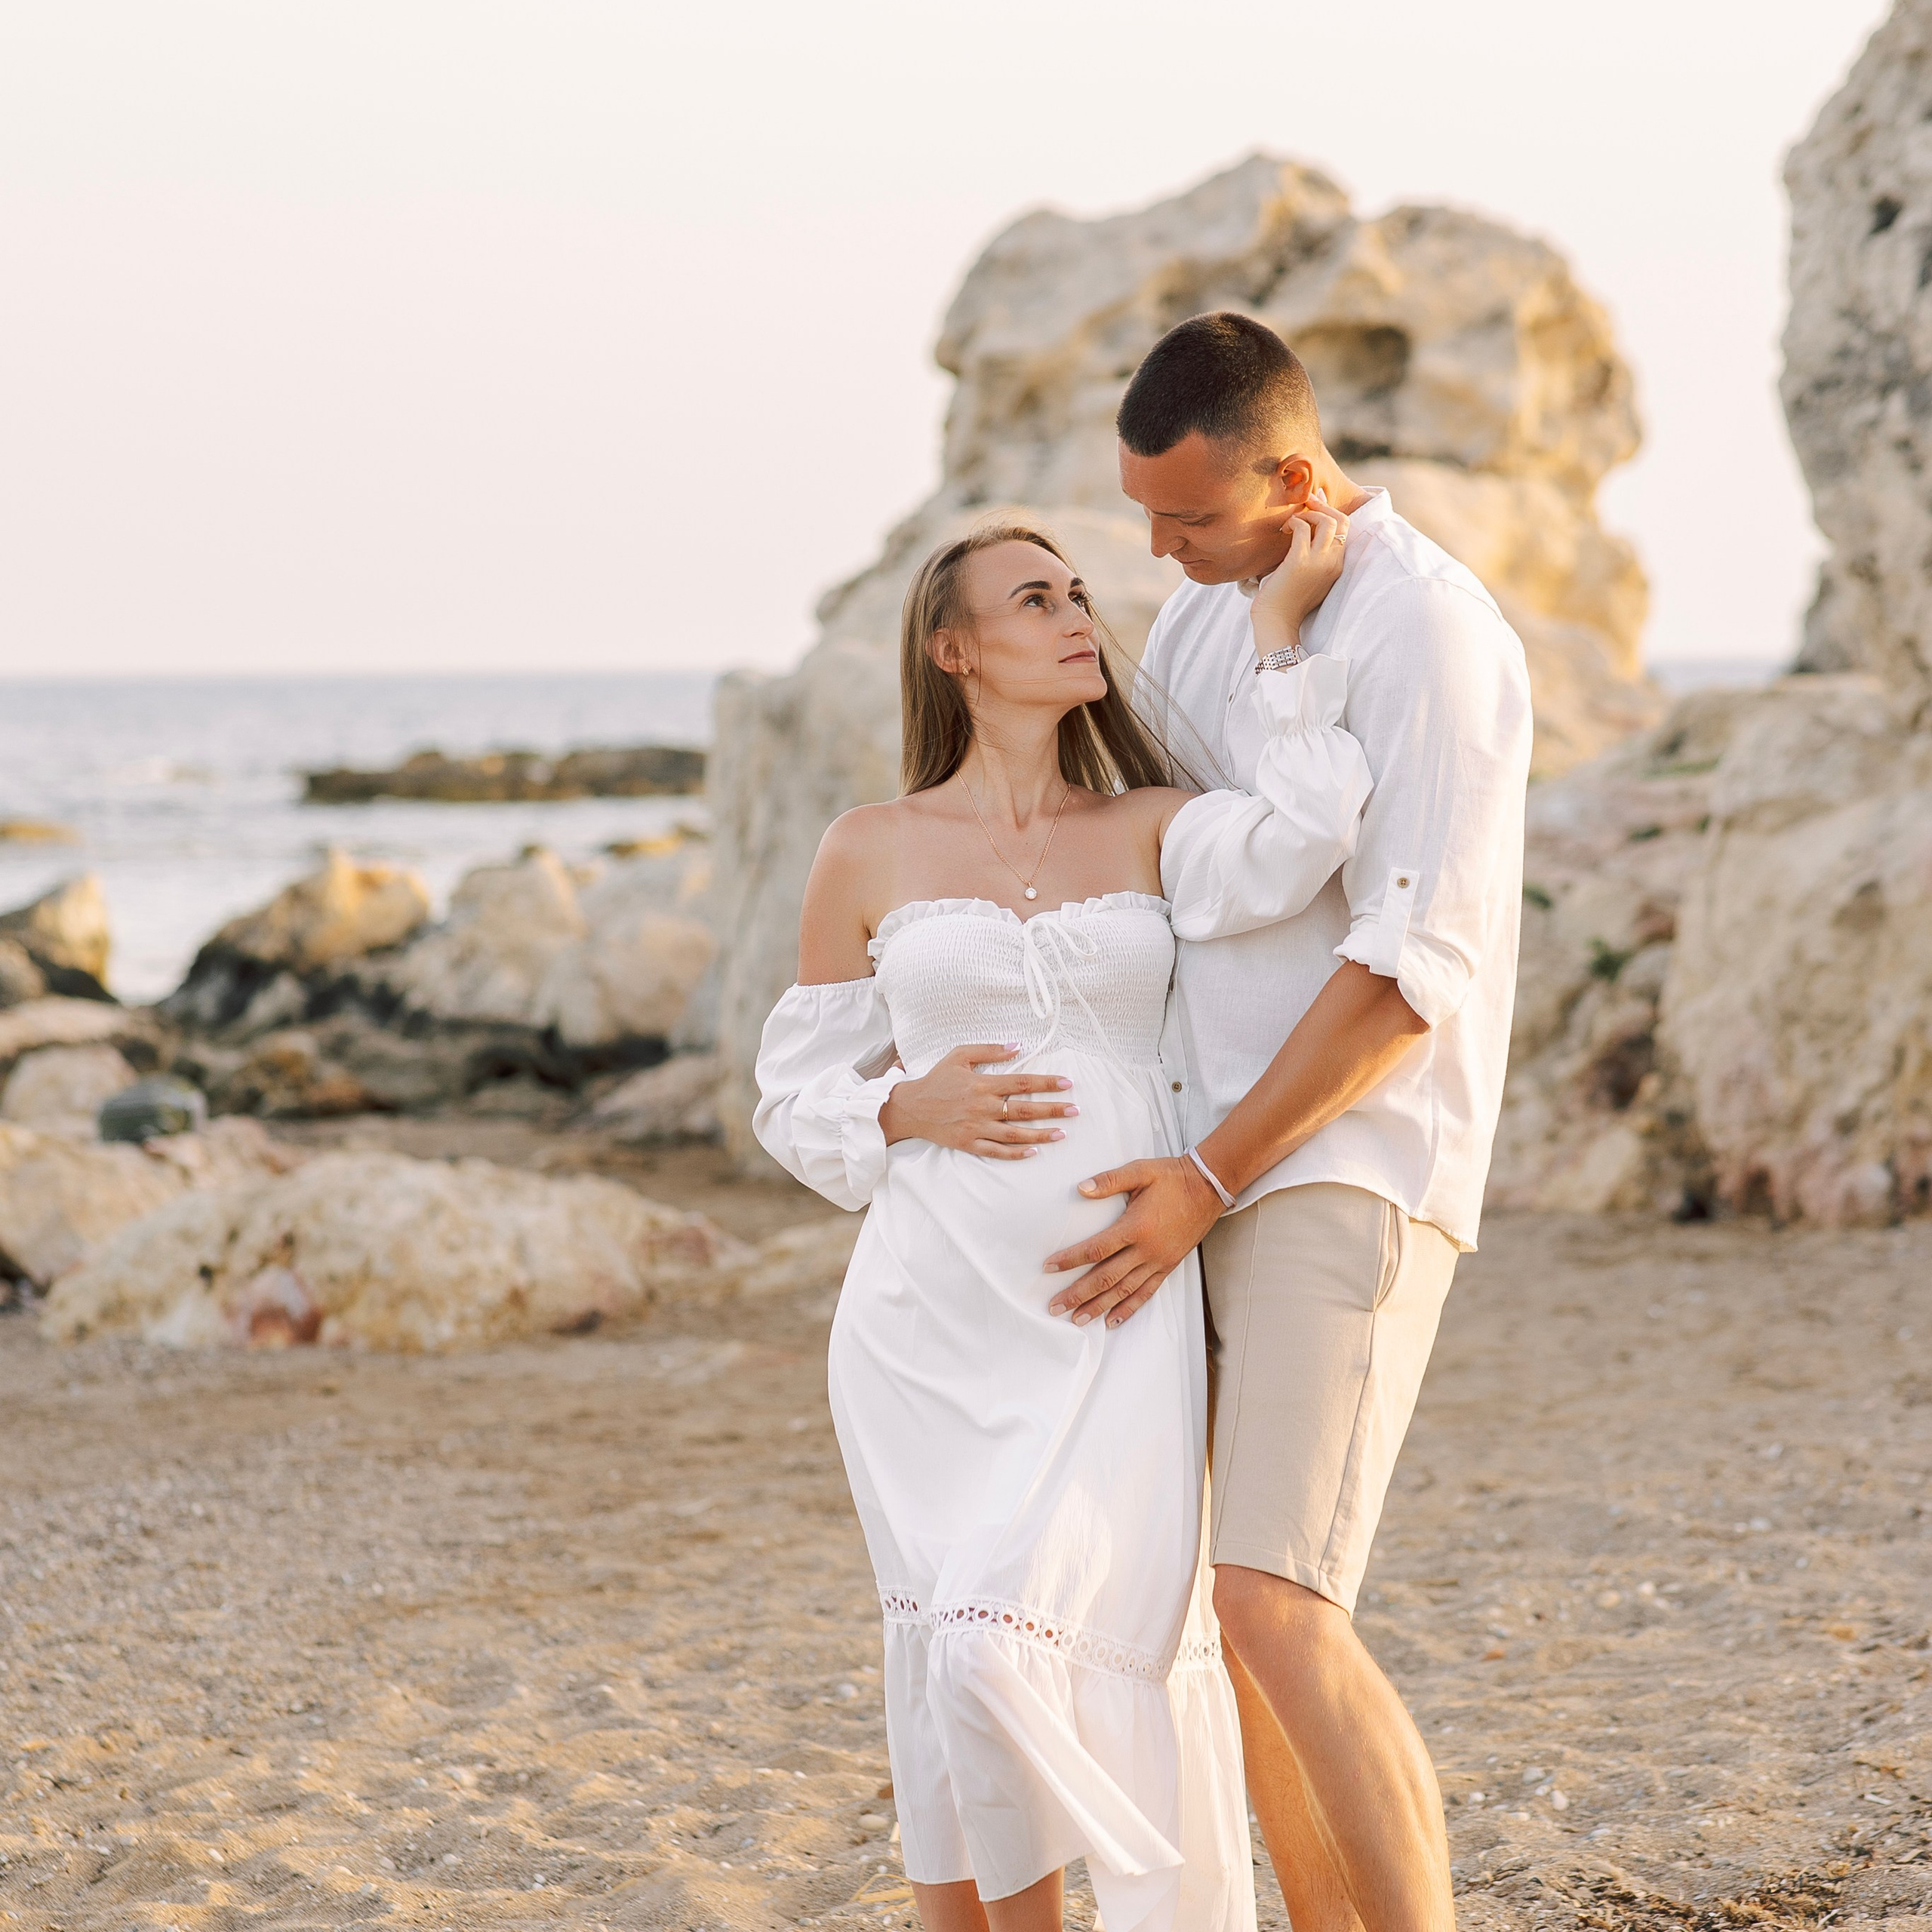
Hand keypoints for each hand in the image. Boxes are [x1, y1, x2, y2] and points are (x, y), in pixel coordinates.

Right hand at [878, 1043, 1075, 1159]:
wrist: (911, 1107)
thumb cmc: (937, 1079)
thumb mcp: (959, 1055)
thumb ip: (989, 1050)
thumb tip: (1018, 1046)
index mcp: (982, 1084)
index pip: (1022, 1082)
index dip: (1046, 1082)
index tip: (1067, 1083)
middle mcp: (983, 1107)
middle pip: (1025, 1109)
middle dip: (1053, 1109)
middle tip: (1075, 1110)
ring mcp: (976, 1128)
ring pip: (1015, 1134)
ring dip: (1041, 1134)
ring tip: (1062, 1133)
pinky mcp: (969, 1144)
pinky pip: (997, 1152)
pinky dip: (1016, 1154)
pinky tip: (1034, 1152)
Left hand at [1042, 1155, 1222, 1326]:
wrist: (1208, 1188)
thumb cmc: (1172, 1177)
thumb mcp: (1140, 1171)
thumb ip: (1109, 1180)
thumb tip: (1080, 1188)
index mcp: (1135, 1227)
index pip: (1096, 1250)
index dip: (1070, 1260)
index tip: (1048, 1267)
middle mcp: (1146, 1250)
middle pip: (1106, 1278)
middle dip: (1078, 1294)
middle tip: (1055, 1306)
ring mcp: (1158, 1262)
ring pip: (1124, 1291)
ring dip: (1099, 1307)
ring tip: (1077, 1320)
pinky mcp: (1168, 1267)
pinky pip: (1146, 1293)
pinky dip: (1129, 1308)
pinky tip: (1113, 1320)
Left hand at [1251, 494, 1348, 657]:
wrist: (1277, 622)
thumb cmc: (1287, 601)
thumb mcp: (1310, 578)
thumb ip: (1315, 558)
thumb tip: (1306, 534)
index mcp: (1337, 566)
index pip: (1346, 529)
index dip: (1332, 511)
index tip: (1317, 502)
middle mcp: (1332, 563)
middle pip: (1341, 521)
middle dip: (1324, 506)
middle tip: (1307, 500)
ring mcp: (1318, 562)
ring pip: (1326, 522)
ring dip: (1309, 513)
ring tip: (1293, 520)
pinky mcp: (1299, 562)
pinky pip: (1303, 529)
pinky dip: (1294, 522)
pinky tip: (1284, 529)